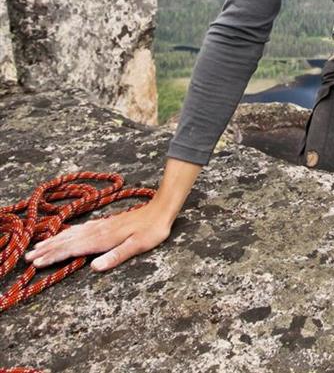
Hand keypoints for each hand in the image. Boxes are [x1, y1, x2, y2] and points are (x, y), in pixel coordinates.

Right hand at [24, 202, 173, 271]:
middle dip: (47, 249)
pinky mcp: (107, 223)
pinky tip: (67, 233)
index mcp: (102, 239)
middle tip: (28, 257)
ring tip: (39, 246)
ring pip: (72, 234)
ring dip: (55, 240)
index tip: (36, 263)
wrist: (161, 209)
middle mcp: (98, 231)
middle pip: (67, 241)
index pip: (72, 249)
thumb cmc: (152, 230)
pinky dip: (69, 233)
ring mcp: (102, 226)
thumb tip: (94, 267)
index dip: (53, 256)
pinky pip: (82, 228)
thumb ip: (116, 256)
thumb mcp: (137, 246)